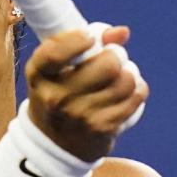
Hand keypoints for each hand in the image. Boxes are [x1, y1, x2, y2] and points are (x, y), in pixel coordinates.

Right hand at [25, 26, 148, 161]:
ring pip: (125, 81)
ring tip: (121, 76)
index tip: (90, 37)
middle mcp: (56, 97)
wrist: (54, 144)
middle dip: (117, 55)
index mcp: (38, 75)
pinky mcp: (102, 128)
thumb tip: (123, 32)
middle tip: (113, 58)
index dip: (77, 40)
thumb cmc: (59, 94)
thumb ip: (84, 43)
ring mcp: (79, 115)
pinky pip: (134, 97)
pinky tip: (129, 91)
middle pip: (108, 65)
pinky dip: (137, 89)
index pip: (55, 52)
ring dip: (129, 74)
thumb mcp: (57, 68)